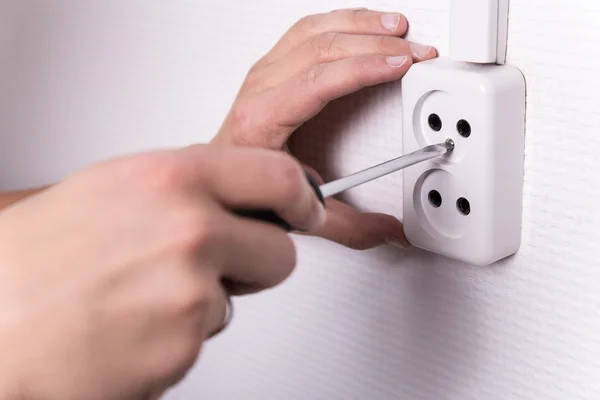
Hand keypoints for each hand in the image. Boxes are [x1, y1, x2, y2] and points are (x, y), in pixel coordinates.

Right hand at [0, 145, 323, 399]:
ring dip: (206, 300)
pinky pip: (205, 337)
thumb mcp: (114, 189)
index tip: (306, 209)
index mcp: (170, 179)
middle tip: (216, 265)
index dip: (302, 197)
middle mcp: (189, 230)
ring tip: (142, 296)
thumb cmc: (33, 261)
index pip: (279, 176)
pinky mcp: (183, 349)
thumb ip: (186, 186)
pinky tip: (133, 326)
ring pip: (240, 299)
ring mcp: (191, 292)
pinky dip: (178, 335)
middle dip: (258, 262)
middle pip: (282, 252)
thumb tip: (234, 193)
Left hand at [211, 8, 436, 249]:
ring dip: (360, 25)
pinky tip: (365, 26)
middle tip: (414, 52)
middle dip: (375, 44)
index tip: (401, 65)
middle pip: (322, 48)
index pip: (319, 81)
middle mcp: (260, 89)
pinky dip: (342, 22)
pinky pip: (307, 30)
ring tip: (397, 29)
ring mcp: (264, 73)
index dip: (364, 68)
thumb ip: (350, 226)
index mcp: (263, 120)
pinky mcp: (271, 66)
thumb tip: (390, 231)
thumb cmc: (248, 186)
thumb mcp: (300, 212)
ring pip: (314, 30)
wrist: (218, 174)